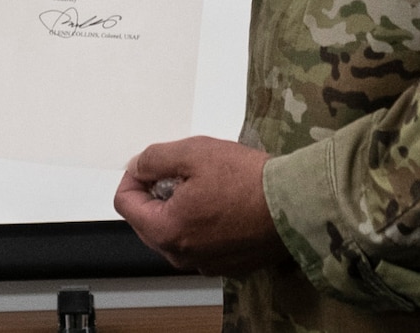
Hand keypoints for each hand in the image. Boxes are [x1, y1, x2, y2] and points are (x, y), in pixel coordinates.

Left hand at [113, 135, 284, 275]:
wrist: (295, 205)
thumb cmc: (245, 179)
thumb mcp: (192, 153)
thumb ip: (153, 159)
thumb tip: (136, 168)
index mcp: (167, 231)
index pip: (125, 204)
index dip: (133, 177)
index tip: (153, 164)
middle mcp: (182, 256)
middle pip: (147, 222)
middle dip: (155, 194)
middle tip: (180, 172)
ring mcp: (206, 264)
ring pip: (174, 234)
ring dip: (177, 209)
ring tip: (204, 186)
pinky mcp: (229, 265)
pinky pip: (199, 244)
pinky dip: (200, 225)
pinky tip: (222, 205)